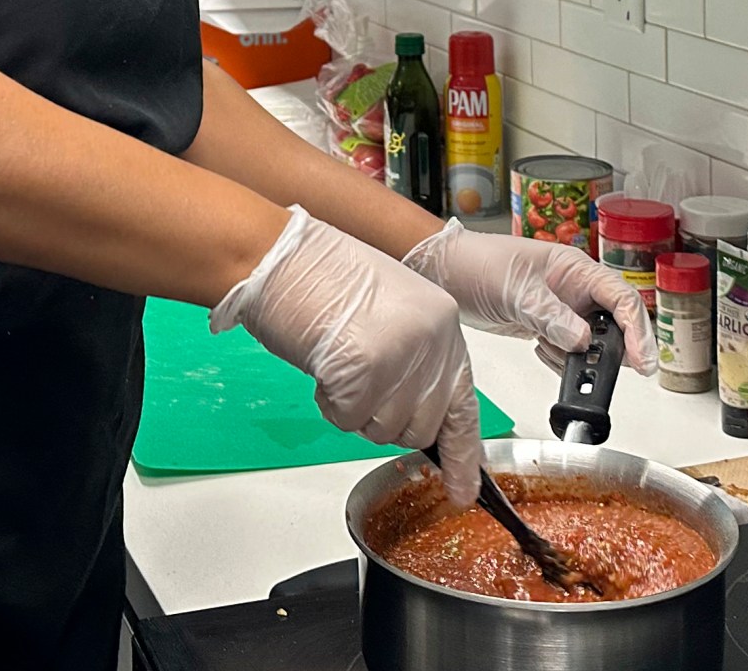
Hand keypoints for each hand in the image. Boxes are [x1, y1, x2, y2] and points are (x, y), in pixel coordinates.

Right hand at [213, 206, 483, 503]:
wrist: (284, 256)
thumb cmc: (324, 277)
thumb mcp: (392, 312)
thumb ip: (415, 358)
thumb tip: (418, 411)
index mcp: (444, 325)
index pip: (462, 405)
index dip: (462, 455)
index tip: (462, 491)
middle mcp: (431, 343)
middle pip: (419, 428)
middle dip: (385, 420)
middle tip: (358, 382)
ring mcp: (399, 359)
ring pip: (382, 430)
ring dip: (355, 409)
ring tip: (338, 361)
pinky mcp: (363, 373)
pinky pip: (347, 420)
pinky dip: (329, 403)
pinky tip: (324, 365)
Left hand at [402, 220, 654, 373]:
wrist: (445, 273)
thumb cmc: (478, 262)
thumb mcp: (516, 289)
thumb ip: (550, 315)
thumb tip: (582, 340)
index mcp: (576, 269)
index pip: (621, 298)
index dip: (637, 329)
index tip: (642, 360)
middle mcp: (575, 289)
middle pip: (615, 323)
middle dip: (613, 350)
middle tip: (608, 374)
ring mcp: (561, 309)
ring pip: (592, 342)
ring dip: (581, 358)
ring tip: (555, 353)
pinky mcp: (546, 326)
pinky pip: (568, 350)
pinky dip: (560, 360)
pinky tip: (541, 350)